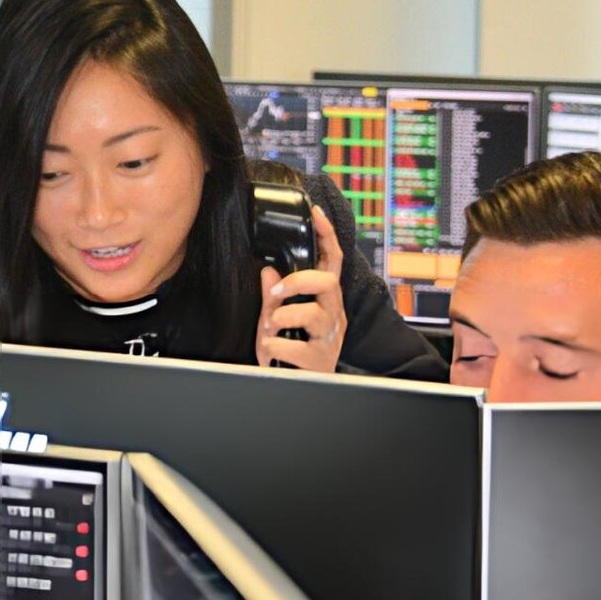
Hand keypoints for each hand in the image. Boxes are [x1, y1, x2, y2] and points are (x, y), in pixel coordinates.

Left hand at [255, 204, 347, 372]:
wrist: (295, 386)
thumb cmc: (290, 353)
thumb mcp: (275, 320)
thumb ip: (273, 297)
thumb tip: (268, 272)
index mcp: (324, 300)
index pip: (331, 262)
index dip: (326, 236)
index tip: (316, 213)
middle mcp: (333, 315)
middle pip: (327, 282)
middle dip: (298, 282)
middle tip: (276, 293)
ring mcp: (330, 337)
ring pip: (312, 314)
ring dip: (282, 318)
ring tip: (270, 331)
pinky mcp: (321, 359)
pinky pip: (295, 346)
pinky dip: (275, 346)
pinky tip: (272, 351)